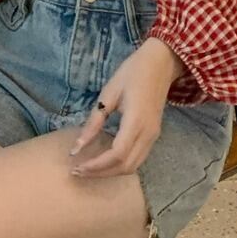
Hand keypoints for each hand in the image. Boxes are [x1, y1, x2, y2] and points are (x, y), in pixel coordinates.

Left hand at [67, 38, 184, 177]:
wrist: (160, 64)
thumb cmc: (131, 73)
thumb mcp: (108, 93)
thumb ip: (94, 122)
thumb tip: (76, 147)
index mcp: (136, 122)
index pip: (116, 154)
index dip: (96, 165)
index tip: (77, 166)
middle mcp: (148, 134)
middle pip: (125, 166)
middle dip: (101, 173)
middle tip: (78, 171)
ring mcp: (153, 136)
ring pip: (133, 166)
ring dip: (111, 172)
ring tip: (89, 168)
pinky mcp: (154, 135)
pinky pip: (138, 158)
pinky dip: (120, 165)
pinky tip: (105, 159)